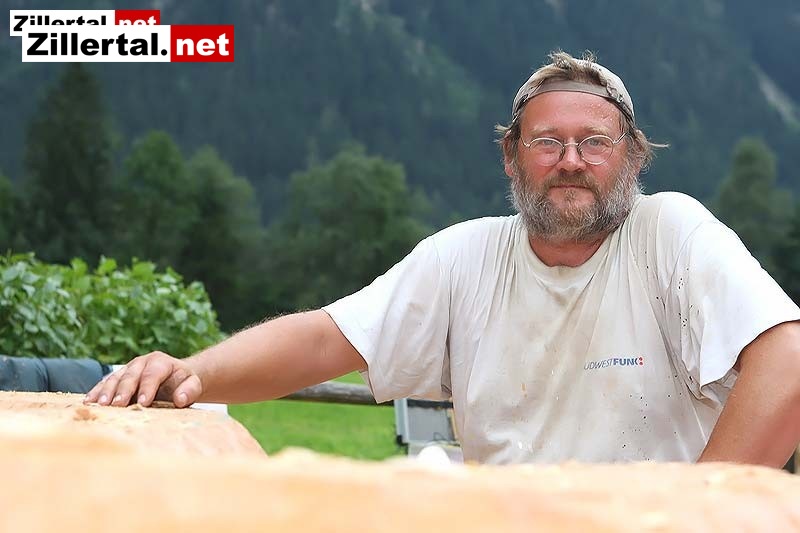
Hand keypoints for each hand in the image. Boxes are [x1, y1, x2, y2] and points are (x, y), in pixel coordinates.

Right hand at [84, 351, 201, 407]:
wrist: (175, 378)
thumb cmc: (183, 383)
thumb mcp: (193, 384)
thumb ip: (190, 390)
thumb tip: (181, 399)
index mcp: (160, 362)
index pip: (152, 374)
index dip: (147, 388)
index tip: (143, 402)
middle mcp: (141, 362)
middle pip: (131, 375)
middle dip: (123, 390)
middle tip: (117, 405)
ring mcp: (128, 369)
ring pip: (115, 378)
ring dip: (106, 392)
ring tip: (99, 405)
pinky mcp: (118, 377)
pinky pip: (105, 383)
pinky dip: (97, 392)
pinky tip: (88, 402)